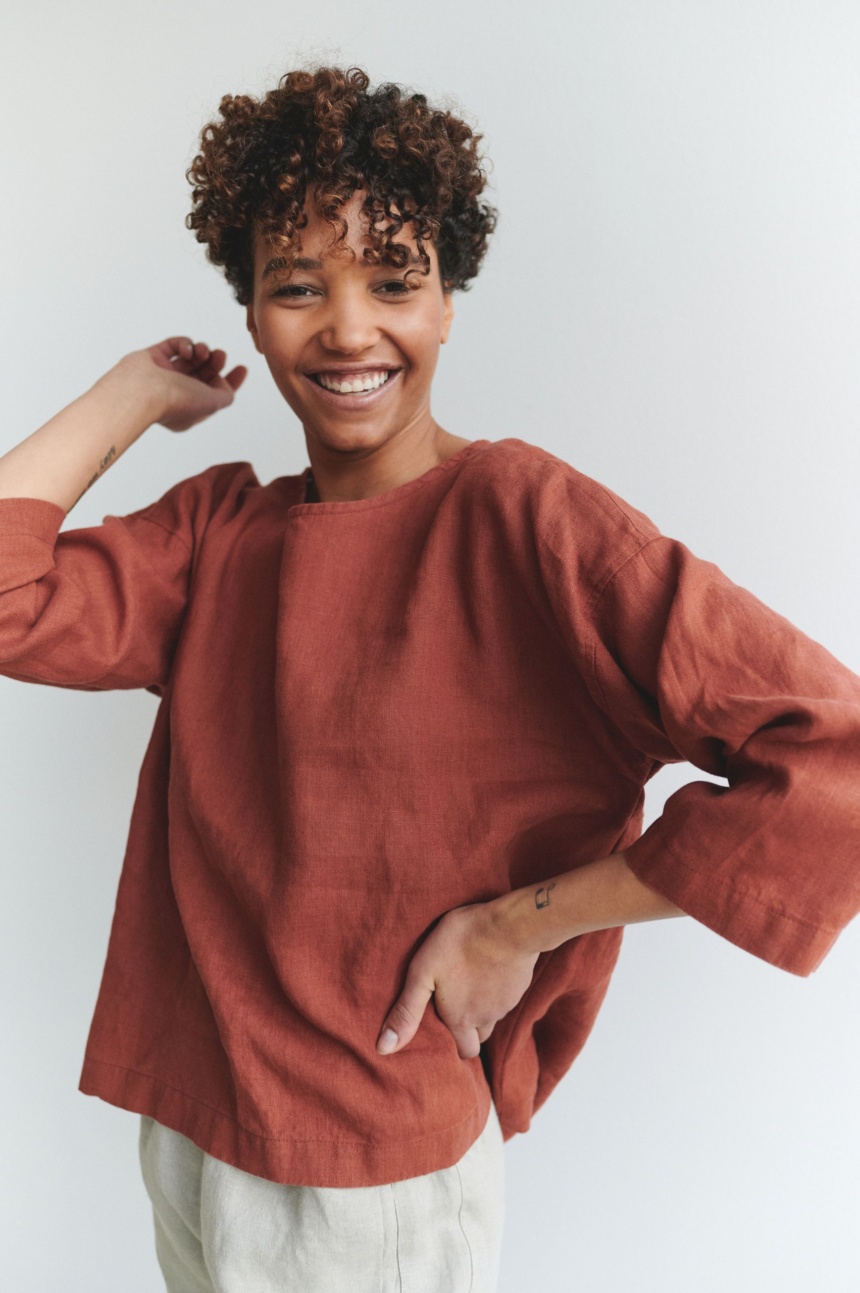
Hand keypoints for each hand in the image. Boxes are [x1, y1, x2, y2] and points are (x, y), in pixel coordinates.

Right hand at [109, 336, 247, 432]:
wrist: (141, 391)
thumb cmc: (174, 402)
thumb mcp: (212, 403)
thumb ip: (225, 395)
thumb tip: (226, 384)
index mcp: (189, 410)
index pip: (215, 393)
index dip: (231, 380)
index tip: (242, 367)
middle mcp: (175, 393)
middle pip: (204, 373)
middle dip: (216, 362)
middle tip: (220, 356)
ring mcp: (163, 375)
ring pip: (190, 358)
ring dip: (202, 351)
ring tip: (204, 352)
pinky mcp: (152, 358)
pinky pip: (173, 346)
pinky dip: (184, 344)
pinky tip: (188, 350)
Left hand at [376, 901, 539, 1060]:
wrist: (509, 925)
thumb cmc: (460, 943)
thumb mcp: (423, 974)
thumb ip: (406, 1012)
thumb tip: (384, 1048)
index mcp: (461, 1021)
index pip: (464, 1052)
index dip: (454, 1045)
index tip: (443, 1029)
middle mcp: (486, 1018)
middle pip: (479, 1037)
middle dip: (468, 1030)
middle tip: (455, 1009)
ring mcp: (506, 1001)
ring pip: (493, 1015)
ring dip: (482, 1007)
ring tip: (468, 984)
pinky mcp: (519, 983)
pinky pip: (506, 995)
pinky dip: (496, 988)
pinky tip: (486, 967)